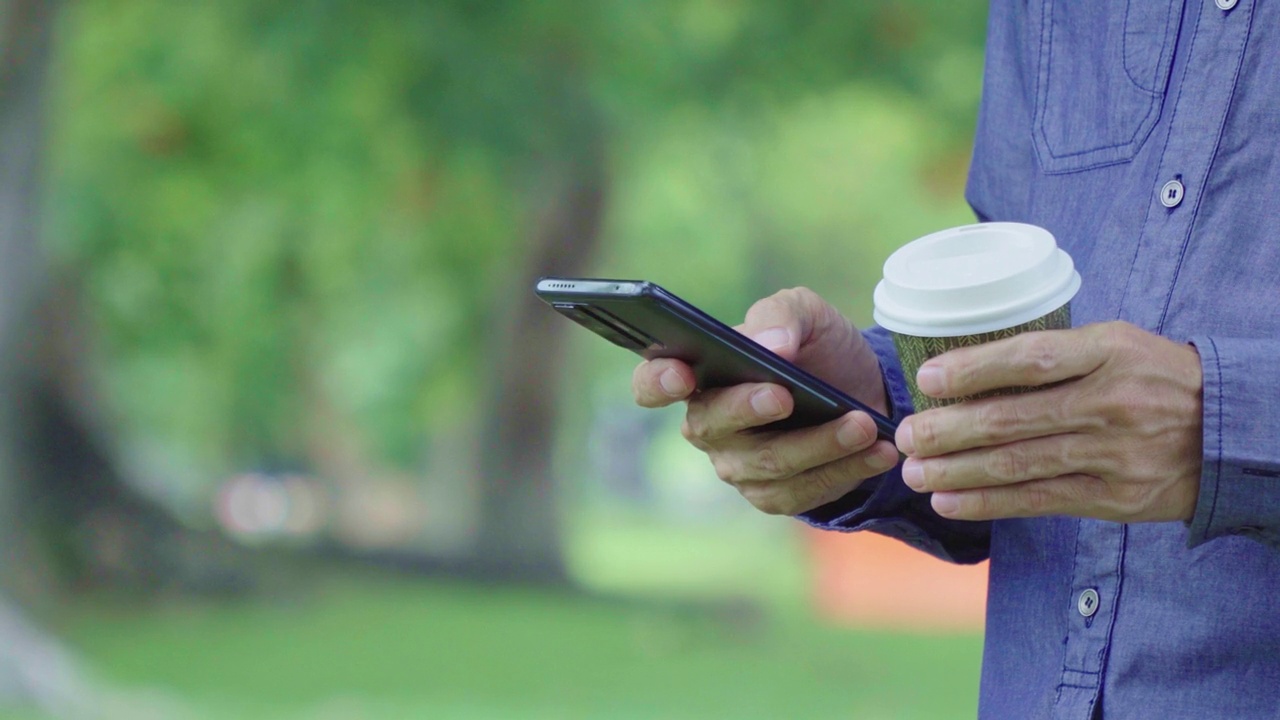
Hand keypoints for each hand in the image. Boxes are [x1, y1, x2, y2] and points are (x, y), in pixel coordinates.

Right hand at [631, 287, 899, 514]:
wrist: (865, 390)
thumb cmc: (817, 349)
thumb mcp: (806, 315)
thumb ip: (782, 318)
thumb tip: (770, 346)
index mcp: (699, 374)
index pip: (653, 383)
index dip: (657, 382)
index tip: (682, 374)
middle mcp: (707, 424)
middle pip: (712, 426)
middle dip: (750, 409)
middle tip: (786, 395)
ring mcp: (737, 464)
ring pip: (768, 463)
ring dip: (820, 444)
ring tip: (864, 425)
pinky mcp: (773, 494)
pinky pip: (801, 492)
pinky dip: (844, 471)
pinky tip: (878, 452)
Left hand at [895, 321, 1203, 522]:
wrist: (1231, 431)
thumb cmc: (1152, 377)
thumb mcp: (1115, 344)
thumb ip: (1054, 353)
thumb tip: (965, 364)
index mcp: (1109, 352)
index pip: (1031, 359)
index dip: (974, 369)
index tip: (927, 379)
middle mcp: (1111, 403)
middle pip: (1013, 418)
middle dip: (948, 430)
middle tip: (905, 436)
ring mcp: (1113, 454)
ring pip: (1018, 464)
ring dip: (956, 471)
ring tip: (915, 472)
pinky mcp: (1114, 497)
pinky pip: (1039, 501)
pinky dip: (988, 502)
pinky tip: (949, 501)